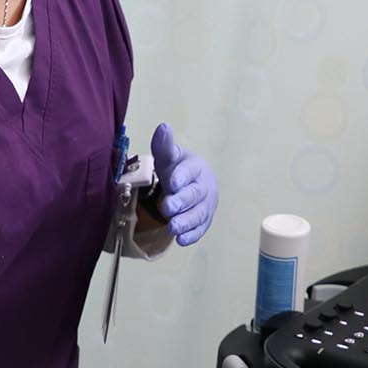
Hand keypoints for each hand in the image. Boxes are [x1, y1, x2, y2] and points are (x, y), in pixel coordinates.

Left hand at [151, 123, 217, 246]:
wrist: (195, 184)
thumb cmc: (179, 170)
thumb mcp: (170, 158)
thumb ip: (164, 146)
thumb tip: (163, 127)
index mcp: (194, 168)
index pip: (189, 171)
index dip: (181, 177)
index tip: (171, 182)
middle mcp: (203, 187)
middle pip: (194, 195)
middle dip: (181, 201)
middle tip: (167, 207)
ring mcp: (204, 206)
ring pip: (198, 214)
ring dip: (186, 222)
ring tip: (171, 228)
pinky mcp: (203, 222)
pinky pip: (199, 229)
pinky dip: (191, 235)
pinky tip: (181, 240)